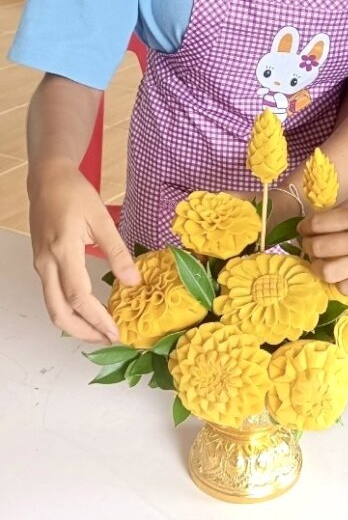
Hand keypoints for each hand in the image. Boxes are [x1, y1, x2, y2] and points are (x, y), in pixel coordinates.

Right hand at [28, 159, 139, 343]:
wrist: (47, 179)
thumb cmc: (74, 194)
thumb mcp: (101, 219)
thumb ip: (117, 251)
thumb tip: (134, 282)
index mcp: (63, 251)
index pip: (78, 297)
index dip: (96, 318)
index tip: (115, 332)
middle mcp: (47, 264)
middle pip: (59, 312)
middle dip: (83, 332)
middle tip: (109, 339)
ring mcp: (41, 266)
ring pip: (52, 307)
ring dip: (75, 324)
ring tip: (101, 330)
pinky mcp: (42, 264)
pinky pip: (52, 296)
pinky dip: (68, 310)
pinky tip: (87, 311)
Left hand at [299, 204, 347, 294]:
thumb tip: (318, 227)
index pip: (318, 223)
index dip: (305, 227)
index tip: (304, 229)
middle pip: (318, 247)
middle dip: (309, 247)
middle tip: (312, 246)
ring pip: (326, 271)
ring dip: (319, 267)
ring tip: (323, 263)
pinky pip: (346, 288)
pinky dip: (339, 283)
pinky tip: (342, 276)